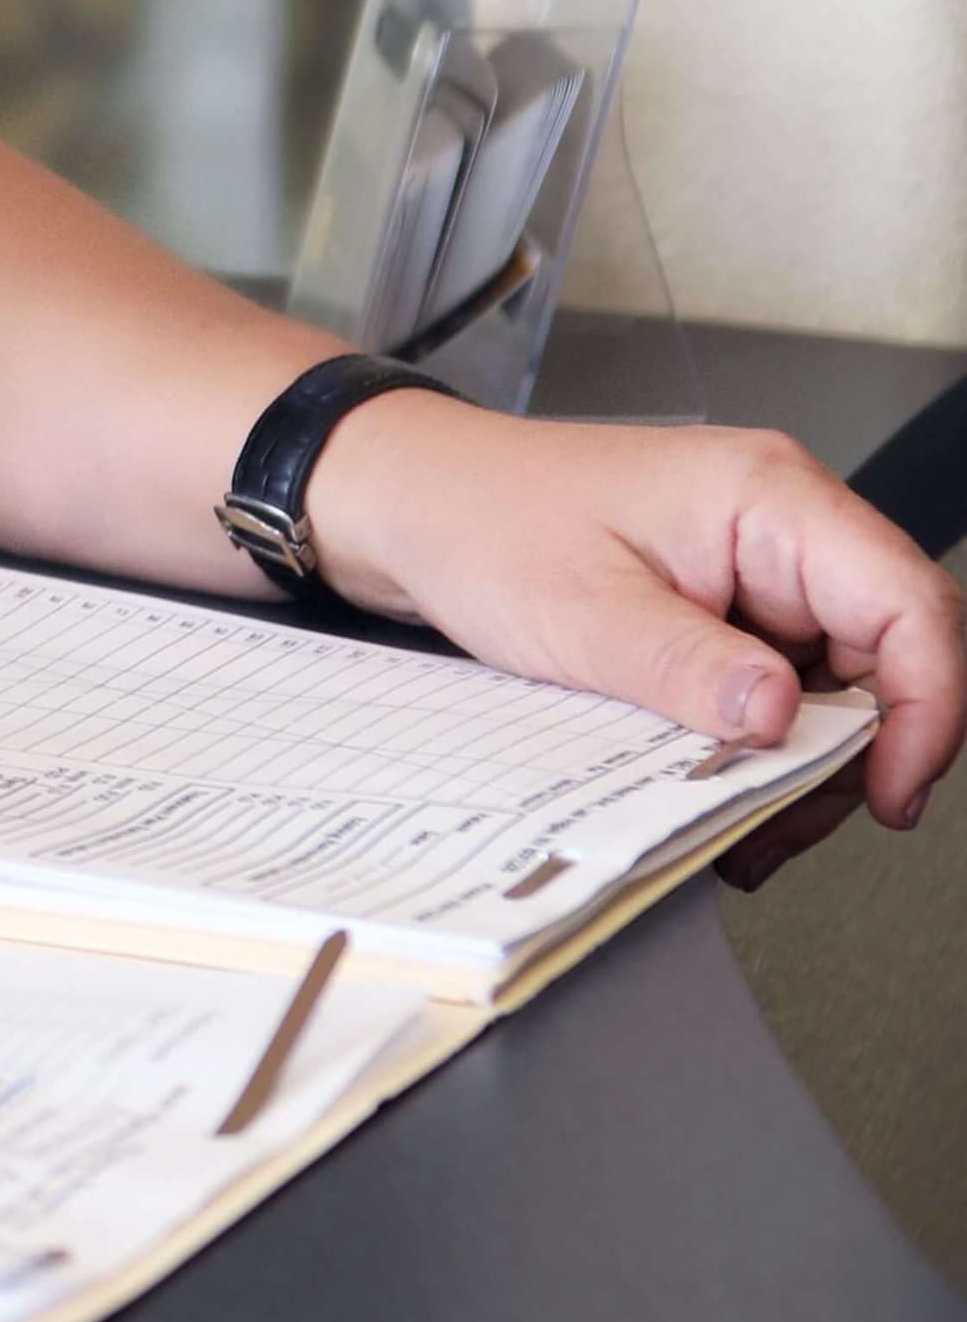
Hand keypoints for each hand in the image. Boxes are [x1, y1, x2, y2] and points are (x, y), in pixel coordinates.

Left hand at [304, 398, 965, 830]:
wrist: (406, 504)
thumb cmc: (478, 521)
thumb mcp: (580, 611)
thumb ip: (689, 667)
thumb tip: (785, 719)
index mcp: (767, 497)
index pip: (910, 603)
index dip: (928, 707)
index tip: (887, 793)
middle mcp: (779, 525)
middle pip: (888, 659)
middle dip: (852, 757)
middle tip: (780, 824)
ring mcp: (755, 568)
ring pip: (841, 690)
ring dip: (801, 768)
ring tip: (737, 823)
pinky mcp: (727, 605)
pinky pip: (784, 689)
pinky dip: (762, 749)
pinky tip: (718, 790)